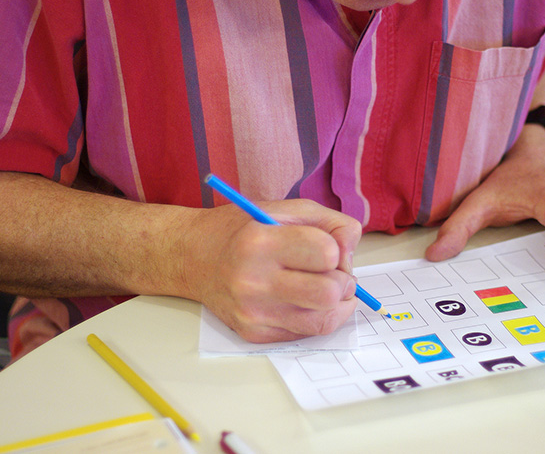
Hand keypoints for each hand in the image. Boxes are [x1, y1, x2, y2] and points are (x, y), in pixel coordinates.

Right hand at [175, 199, 361, 341]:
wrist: (192, 257)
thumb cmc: (243, 230)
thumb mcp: (287, 210)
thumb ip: (331, 223)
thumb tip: (352, 252)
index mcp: (261, 242)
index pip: (328, 253)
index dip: (336, 250)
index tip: (326, 248)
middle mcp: (254, 281)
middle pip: (329, 294)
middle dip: (342, 282)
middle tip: (332, 273)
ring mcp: (253, 313)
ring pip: (324, 320)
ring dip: (334, 303)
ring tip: (320, 286)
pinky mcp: (254, 334)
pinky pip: (307, 334)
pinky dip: (315, 317)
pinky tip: (302, 300)